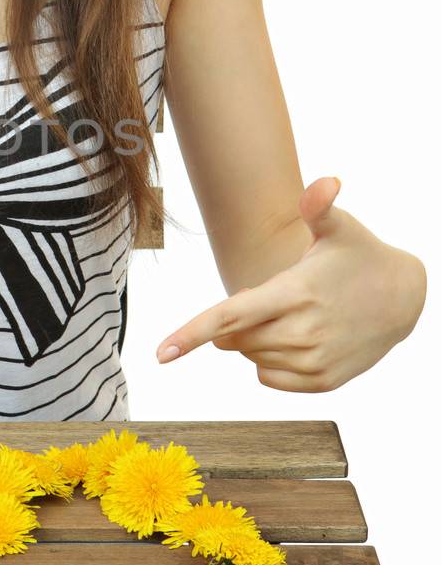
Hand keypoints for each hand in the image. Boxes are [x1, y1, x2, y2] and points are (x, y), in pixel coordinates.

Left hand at [154, 176, 427, 392]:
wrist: (405, 298)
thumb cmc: (360, 256)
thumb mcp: (339, 229)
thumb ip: (319, 207)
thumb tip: (326, 182)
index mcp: (294, 293)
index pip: (229, 316)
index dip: (191, 334)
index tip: (159, 353)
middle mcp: (302, 332)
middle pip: (233, 339)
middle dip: (237, 321)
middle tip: (271, 297)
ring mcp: (314, 361)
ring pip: (250, 358)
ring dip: (255, 339)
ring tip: (293, 314)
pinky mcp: (323, 383)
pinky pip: (268, 378)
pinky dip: (269, 362)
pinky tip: (296, 338)